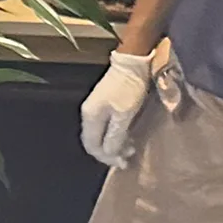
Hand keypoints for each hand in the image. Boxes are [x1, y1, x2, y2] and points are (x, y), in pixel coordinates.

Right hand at [81, 51, 151, 167]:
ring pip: (100, 134)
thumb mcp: (125, 114)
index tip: (123, 163)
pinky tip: (126, 134)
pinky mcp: (104, 102)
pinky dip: (115, 133)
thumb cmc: (129, 87)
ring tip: (130, 147)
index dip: (106, 157)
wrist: (133, 60)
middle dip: (110, 152)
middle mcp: (88, 114)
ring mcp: (95, 107)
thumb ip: (115, 136)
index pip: (92, 146)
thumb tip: (109, 152)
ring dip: (114, 143)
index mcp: (90, 118)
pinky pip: (105, 125)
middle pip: (94, 141)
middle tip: (128, 157)